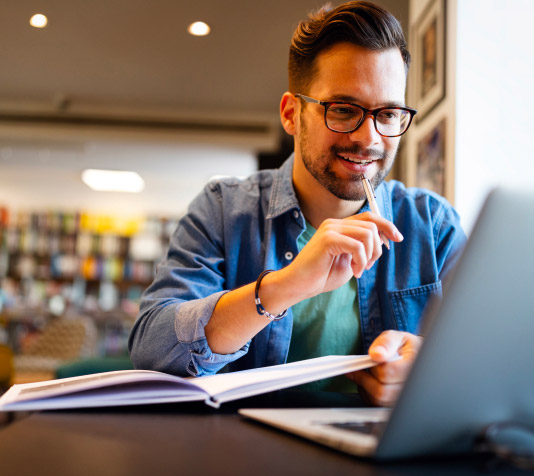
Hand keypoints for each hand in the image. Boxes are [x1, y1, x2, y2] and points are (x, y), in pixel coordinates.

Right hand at [282, 212, 402, 299]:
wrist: (299, 285)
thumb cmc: (322, 275)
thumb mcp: (349, 260)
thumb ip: (363, 248)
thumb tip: (384, 238)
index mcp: (340, 226)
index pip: (370, 217)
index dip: (387, 225)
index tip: (397, 239)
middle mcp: (335, 223)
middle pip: (372, 225)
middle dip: (377, 249)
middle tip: (366, 266)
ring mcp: (330, 229)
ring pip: (367, 234)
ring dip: (369, 256)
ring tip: (359, 269)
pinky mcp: (327, 239)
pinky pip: (357, 246)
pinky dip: (360, 261)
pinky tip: (354, 271)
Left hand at [346, 331, 421, 406]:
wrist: (415, 357)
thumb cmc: (404, 348)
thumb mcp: (397, 337)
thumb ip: (386, 343)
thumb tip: (376, 354)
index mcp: (414, 366)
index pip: (387, 373)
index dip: (373, 366)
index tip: (366, 360)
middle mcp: (413, 386)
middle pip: (382, 391)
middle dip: (366, 378)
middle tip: (360, 368)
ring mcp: (407, 398)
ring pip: (379, 400)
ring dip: (365, 387)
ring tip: (365, 374)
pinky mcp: (397, 405)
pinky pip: (377, 405)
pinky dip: (368, 394)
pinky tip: (370, 383)